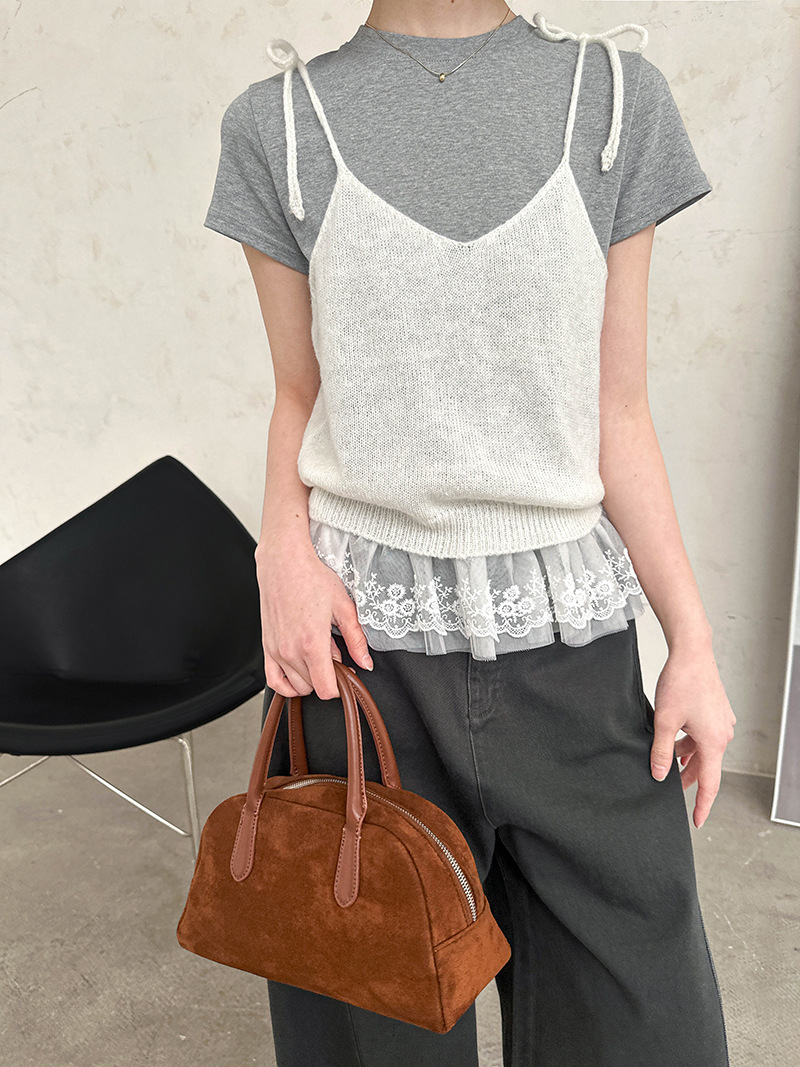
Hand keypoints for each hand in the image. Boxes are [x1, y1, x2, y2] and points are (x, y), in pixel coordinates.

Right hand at [255, 539, 372, 700]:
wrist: (284, 563)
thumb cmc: (312, 579)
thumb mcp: (343, 607)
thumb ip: (356, 639)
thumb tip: (366, 662)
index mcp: (312, 643)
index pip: (326, 690)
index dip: (340, 687)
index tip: (345, 673)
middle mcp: (291, 651)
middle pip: (313, 688)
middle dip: (327, 676)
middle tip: (334, 652)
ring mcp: (276, 651)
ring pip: (296, 687)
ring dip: (309, 678)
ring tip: (317, 654)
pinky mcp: (267, 647)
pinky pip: (274, 681)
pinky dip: (287, 685)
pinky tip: (298, 673)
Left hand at [648, 643, 735, 828]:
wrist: (692, 652)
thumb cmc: (680, 683)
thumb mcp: (663, 721)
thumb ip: (661, 751)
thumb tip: (660, 776)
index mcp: (713, 741)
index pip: (710, 783)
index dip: (702, 805)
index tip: (696, 821)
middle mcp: (723, 734)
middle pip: (705, 766)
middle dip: (688, 779)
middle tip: (670, 790)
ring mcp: (721, 722)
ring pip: (703, 749)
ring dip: (686, 757)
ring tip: (666, 761)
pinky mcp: (717, 711)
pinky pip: (704, 735)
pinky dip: (690, 742)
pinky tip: (674, 739)